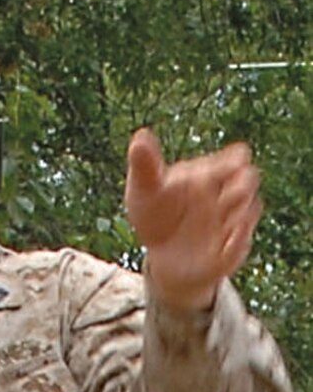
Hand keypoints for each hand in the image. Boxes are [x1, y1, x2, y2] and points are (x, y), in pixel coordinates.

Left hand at [125, 128, 261, 310]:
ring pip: (250, 209)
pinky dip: (236, 240)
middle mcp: (225, 195)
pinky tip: (225, 238)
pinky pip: (240, 245)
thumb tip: (141, 135)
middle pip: (250, 179)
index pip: (236, 157)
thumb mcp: (145, 188)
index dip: (235, 158)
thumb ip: (145, 165)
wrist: (160, 255)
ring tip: (223, 215)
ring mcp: (231, 222)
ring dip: (241, 210)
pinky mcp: (230, 251)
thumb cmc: (155, 213)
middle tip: (226, 191)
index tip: (224, 165)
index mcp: (209, 173)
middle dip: (244, 182)